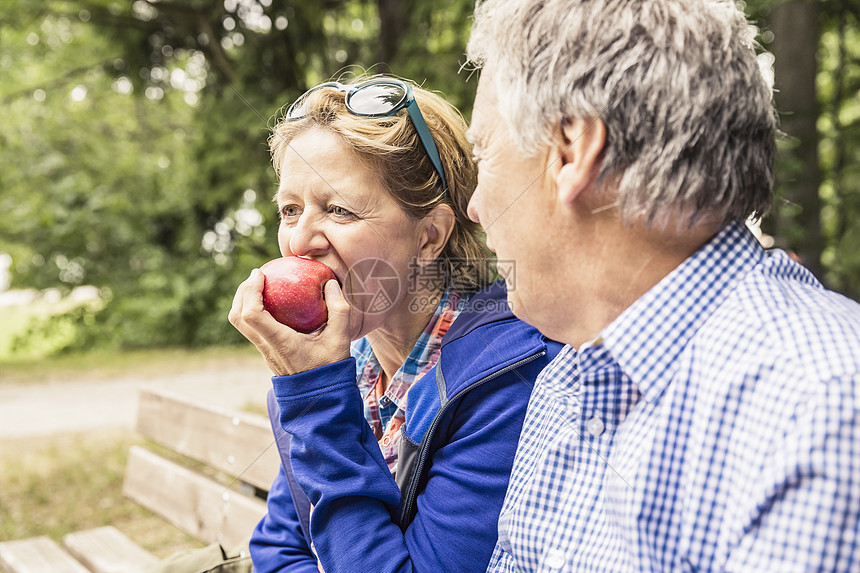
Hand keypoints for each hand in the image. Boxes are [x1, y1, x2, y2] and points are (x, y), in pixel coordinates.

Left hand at [228, 269, 350, 375]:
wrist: (321, 397)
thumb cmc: (332, 368)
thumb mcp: (341, 338)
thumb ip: (338, 309)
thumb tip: (330, 283)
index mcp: (281, 343)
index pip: (252, 315)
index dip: (250, 291)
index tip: (260, 274)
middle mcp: (267, 348)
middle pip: (237, 317)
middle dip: (242, 292)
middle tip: (257, 275)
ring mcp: (264, 351)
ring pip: (240, 324)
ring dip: (243, 302)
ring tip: (259, 286)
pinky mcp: (267, 352)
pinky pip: (251, 328)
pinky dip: (253, 311)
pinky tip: (272, 302)